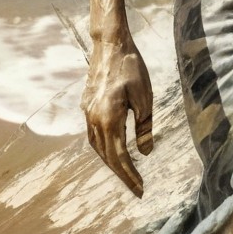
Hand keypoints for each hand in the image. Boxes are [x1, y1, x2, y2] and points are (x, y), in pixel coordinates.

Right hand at [81, 35, 153, 195]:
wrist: (110, 43)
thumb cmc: (132, 66)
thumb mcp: (145, 96)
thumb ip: (144, 126)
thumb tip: (145, 153)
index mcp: (109, 118)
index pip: (119, 156)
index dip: (130, 175)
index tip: (140, 190)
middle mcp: (94, 119)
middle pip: (106, 156)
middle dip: (121, 174)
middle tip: (136, 188)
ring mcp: (87, 112)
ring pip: (97, 147)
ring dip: (111, 162)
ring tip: (127, 173)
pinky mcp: (86, 105)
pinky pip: (93, 135)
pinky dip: (104, 147)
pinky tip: (113, 149)